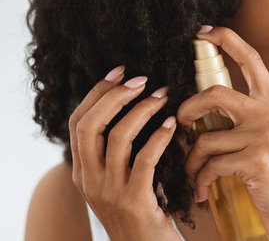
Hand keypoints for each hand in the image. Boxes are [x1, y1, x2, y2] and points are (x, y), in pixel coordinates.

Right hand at [69, 66, 180, 240]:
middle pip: (90, 125)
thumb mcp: (121, 182)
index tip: (120, 71)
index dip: (97, 93)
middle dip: (115, 96)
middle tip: (143, 80)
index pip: (78, 123)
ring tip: (164, 96)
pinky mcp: (135, 201)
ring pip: (117, 138)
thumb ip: (120, 154)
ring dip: (143, 110)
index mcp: (84, 173)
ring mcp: (109, 192)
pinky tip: (173, 125)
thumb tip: (136, 109)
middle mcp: (90, 181)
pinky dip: (159, 136)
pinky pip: (144, 159)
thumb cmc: (144, 213)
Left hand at [178, 26, 268, 240]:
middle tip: (181, 125)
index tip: (203, 31)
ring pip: (205, 138)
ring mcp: (265, 137)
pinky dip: (199, 181)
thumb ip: (250, 122)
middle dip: (187, 109)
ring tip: (194, 175)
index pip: (251, 59)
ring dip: (191, 161)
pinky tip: (203, 192)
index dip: (225, 39)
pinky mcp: (256, 162)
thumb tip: (205, 115)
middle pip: (214, 93)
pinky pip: (210, 165)